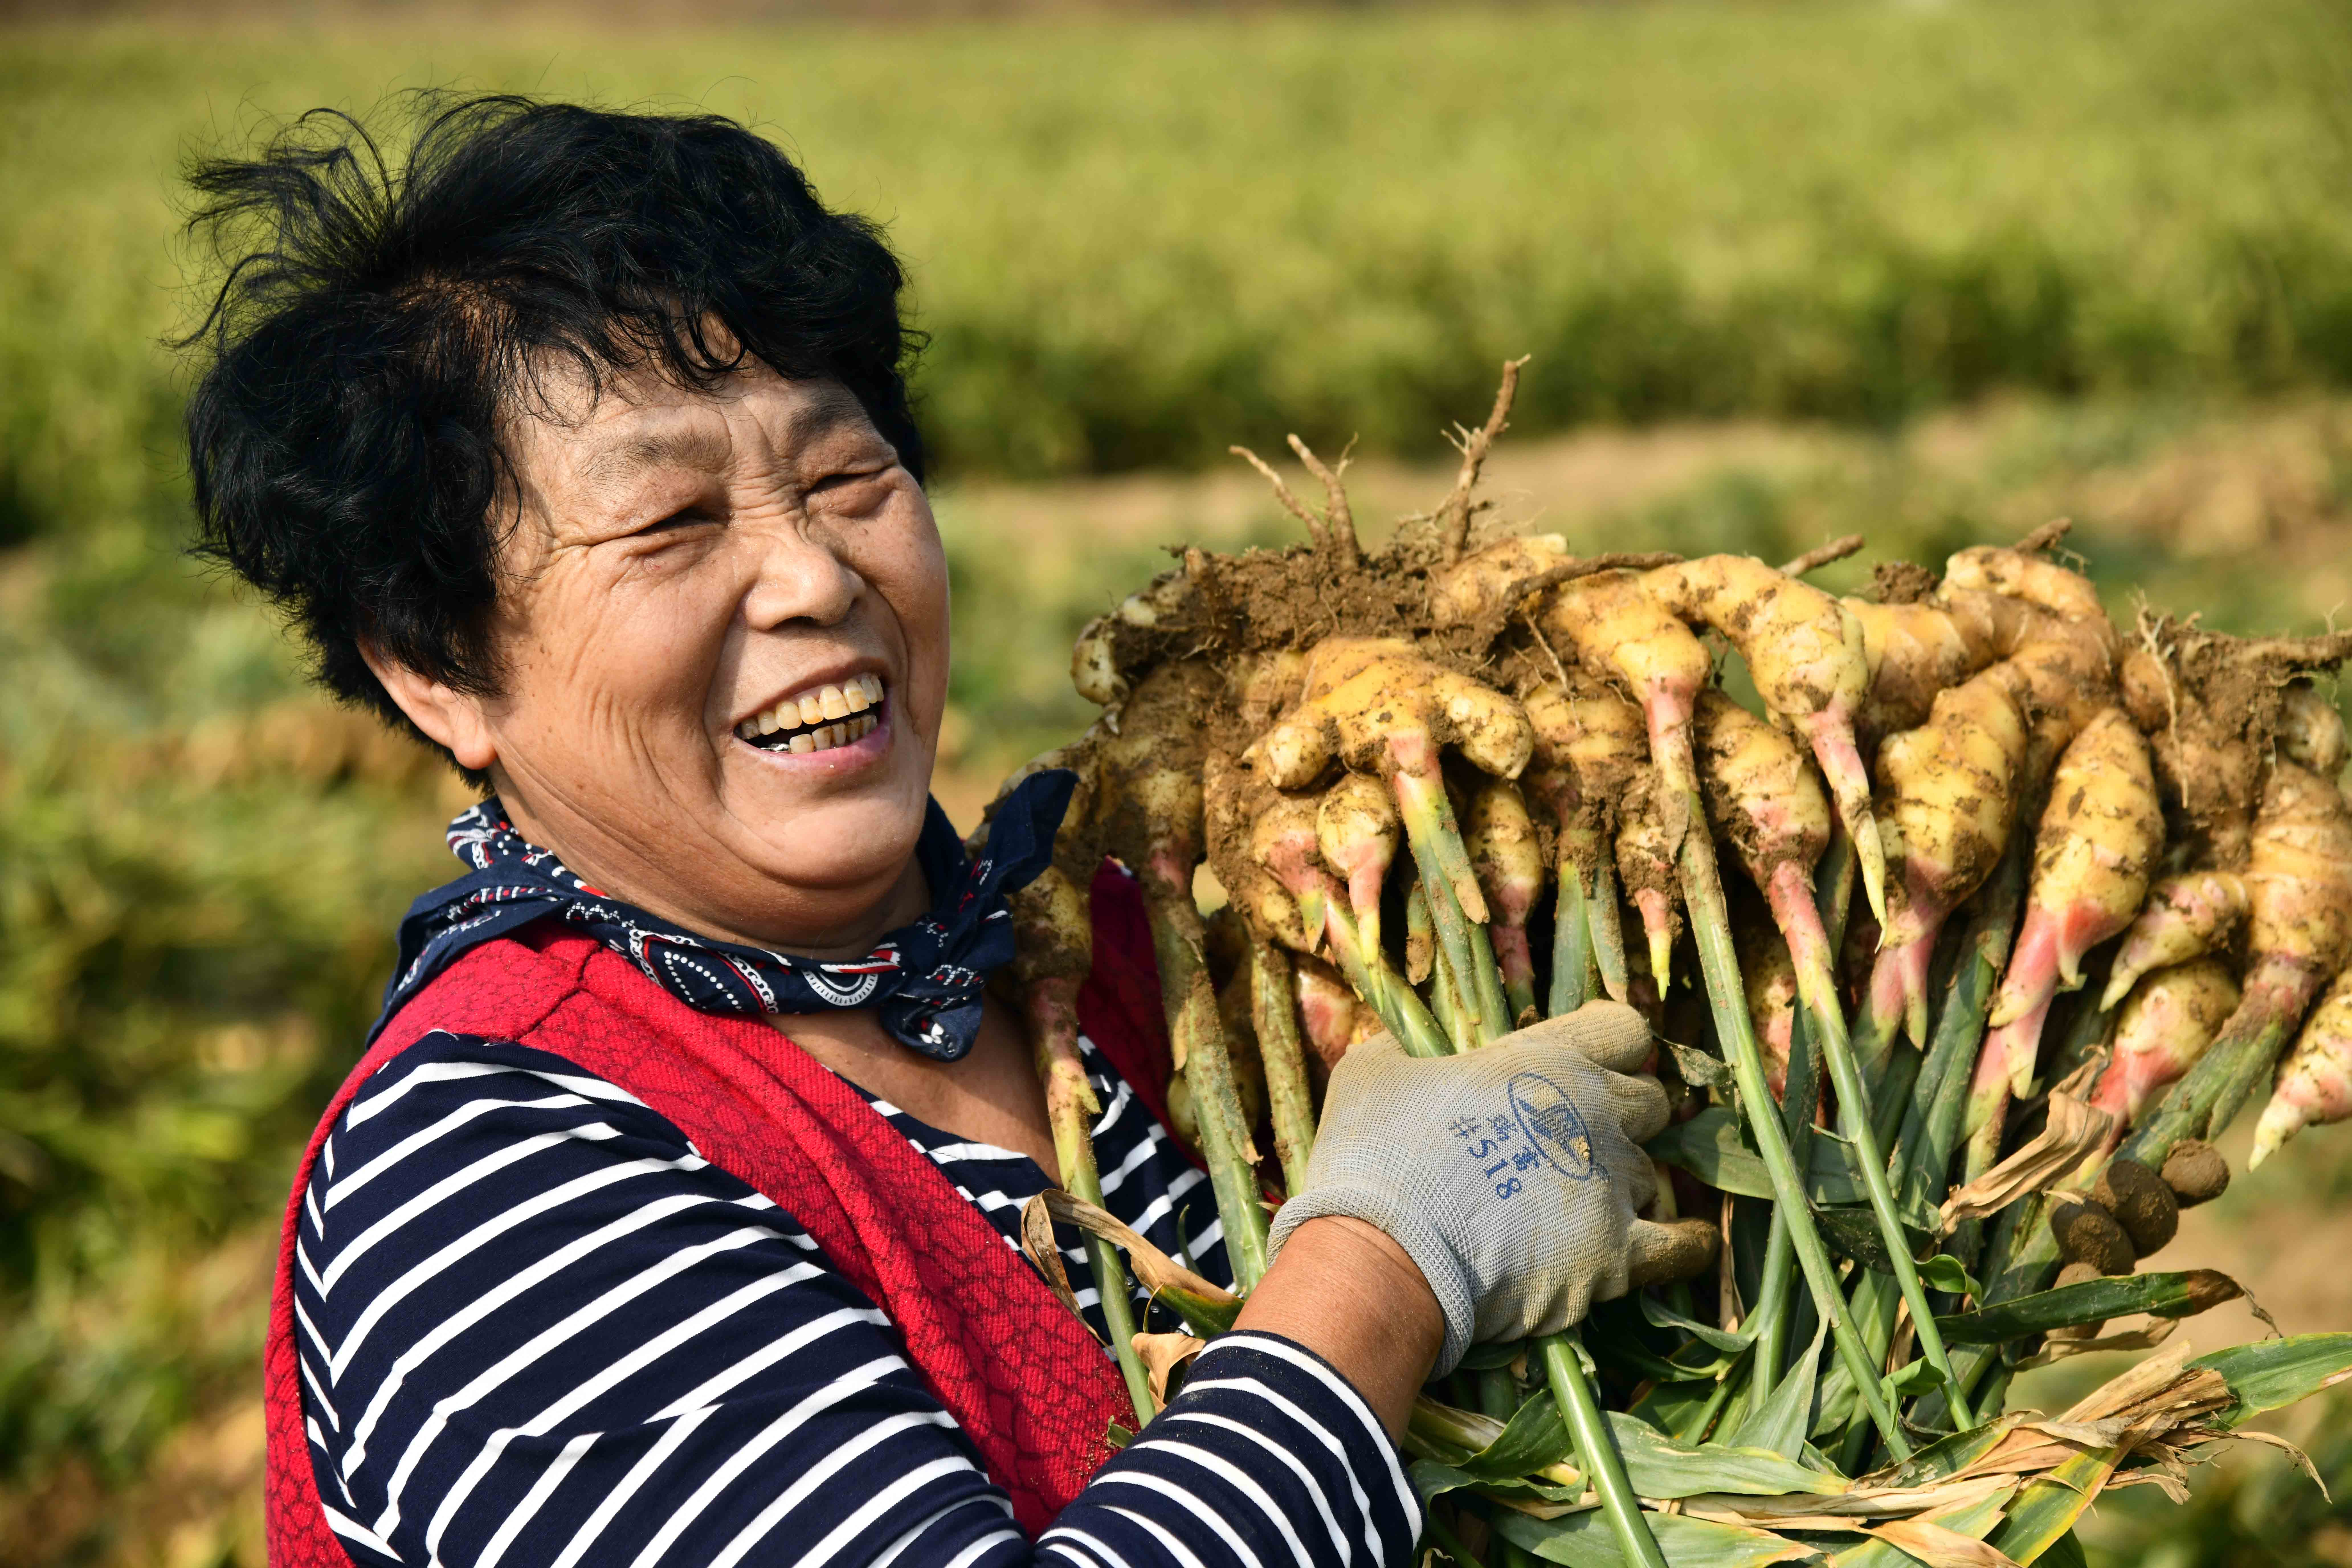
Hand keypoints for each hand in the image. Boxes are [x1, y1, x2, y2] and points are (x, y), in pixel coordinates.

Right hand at [1266, 1000, 1715, 1374]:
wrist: (1384, 1256)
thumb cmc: (1374, 1155)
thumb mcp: (1371, 1073)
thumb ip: (1403, 1051)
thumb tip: (1404, 1048)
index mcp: (1546, 1059)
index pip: (1624, 1029)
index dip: (1612, 1047)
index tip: (1596, 1065)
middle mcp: (1594, 1113)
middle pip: (1651, 1103)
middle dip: (1625, 1118)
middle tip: (1584, 1140)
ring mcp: (1611, 1186)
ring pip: (1652, 1176)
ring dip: (1625, 1186)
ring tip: (1585, 1207)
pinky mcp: (1617, 1257)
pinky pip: (1683, 1248)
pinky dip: (1688, 1245)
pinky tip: (1688, 1244)